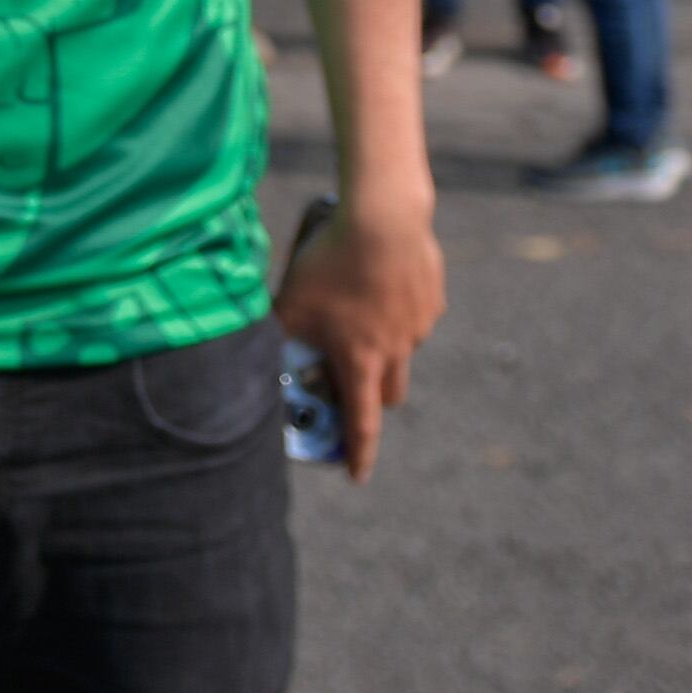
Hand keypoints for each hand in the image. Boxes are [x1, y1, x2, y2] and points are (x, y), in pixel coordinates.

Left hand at [274, 197, 444, 484]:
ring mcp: (419, 323)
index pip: (362, 423)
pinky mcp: (432, 295)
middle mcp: (397, 348)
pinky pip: (415, 313)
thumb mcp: (290, 301)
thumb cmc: (330, 262)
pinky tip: (377, 278)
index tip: (356, 475)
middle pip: (390, 394)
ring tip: (357, 309)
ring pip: (403, 349)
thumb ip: (278, 333)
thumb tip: (259, 349)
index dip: (358, 453)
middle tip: (351, 384)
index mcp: (361, 359)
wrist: (383, 217)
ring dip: (384, 346)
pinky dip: (398, 309)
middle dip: (372, 399)